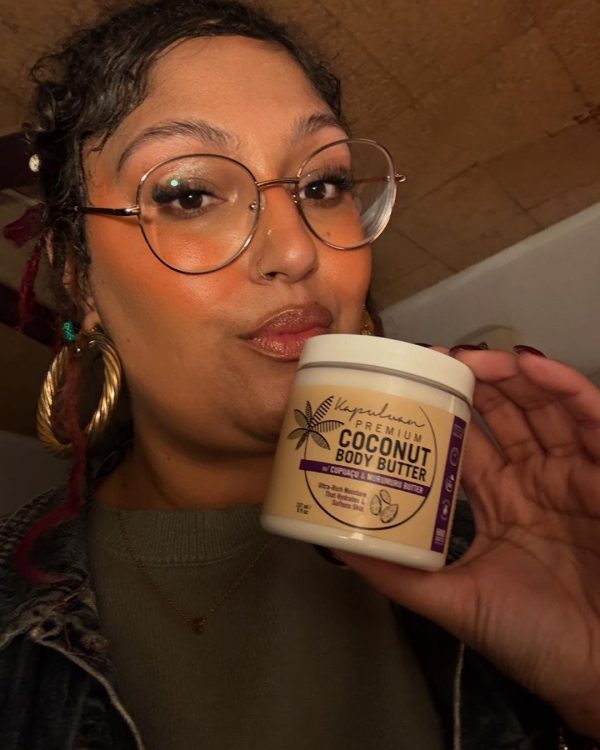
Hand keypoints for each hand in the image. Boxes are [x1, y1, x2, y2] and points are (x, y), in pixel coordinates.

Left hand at [336, 348, 599, 738]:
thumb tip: (334, 548)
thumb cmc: (535, 639)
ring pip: (544, 409)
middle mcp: (536, 481)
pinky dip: (567, 388)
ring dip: (513, 376)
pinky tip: (532, 366)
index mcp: (502, 503)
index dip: (444, 413)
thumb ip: (399, 575)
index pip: (471, 445)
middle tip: (437, 357)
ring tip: (475, 357)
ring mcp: (573, 476)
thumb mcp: (456, 602)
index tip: (410, 384)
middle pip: (505, 416)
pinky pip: (593, 421)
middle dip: (474, 383)